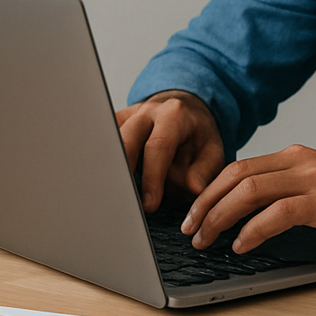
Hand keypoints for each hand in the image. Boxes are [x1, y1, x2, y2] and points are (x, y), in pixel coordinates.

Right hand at [115, 91, 225, 211]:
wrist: (186, 111)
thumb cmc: (197, 135)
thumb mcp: (213, 150)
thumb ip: (205, 170)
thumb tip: (193, 187)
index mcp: (174, 115)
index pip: (158, 146)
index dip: (153, 177)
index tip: (150, 204)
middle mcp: (148, 112)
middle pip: (126, 140)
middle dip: (125, 174)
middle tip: (128, 204)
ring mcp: (127, 116)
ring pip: (109, 142)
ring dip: (113, 171)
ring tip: (118, 196)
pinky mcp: (114, 125)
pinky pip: (102, 143)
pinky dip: (105, 164)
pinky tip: (107, 183)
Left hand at [180, 144, 315, 271]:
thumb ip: (297, 190)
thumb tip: (260, 211)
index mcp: (300, 157)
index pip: (241, 167)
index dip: (211, 189)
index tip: (195, 211)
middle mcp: (302, 161)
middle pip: (236, 175)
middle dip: (205, 203)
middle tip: (189, 228)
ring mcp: (315, 179)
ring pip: (249, 190)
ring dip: (219, 216)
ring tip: (206, 239)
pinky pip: (277, 213)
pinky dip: (252, 229)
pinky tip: (241, 245)